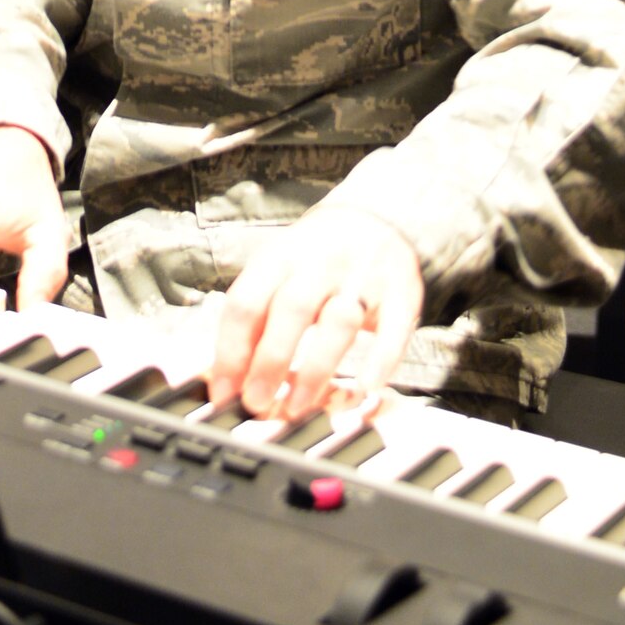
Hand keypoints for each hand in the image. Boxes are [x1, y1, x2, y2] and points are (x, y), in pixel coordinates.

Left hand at [208, 206, 422, 422]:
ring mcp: (363, 279)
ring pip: (339, 323)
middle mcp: (319, 265)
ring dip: (316, 370)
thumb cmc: (315, 257)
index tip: (223, 392)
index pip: (246, 302)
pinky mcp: (401, 296)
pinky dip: (380, 362)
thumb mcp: (277, 270)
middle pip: (290, 310)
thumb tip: (225, 375)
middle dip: (270, 361)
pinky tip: (366, 387)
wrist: (376, 218)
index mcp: (279, 259)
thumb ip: (254, 317)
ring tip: (298, 407)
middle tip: (256, 402)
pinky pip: (393, 331)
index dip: (230, 351)